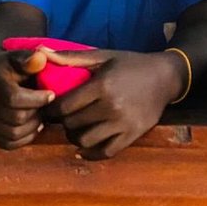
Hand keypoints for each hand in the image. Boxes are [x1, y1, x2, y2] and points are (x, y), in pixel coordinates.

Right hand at [0, 49, 53, 148]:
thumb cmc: (16, 66)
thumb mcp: (23, 57)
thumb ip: (32, 58)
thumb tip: (40, 58)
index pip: (13, 98)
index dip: (37, 99)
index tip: (52, 94)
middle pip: (15, 118)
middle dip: (37, 113)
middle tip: (48, 106)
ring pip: (12, 134)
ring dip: (33, 127)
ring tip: (42, 114)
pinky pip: (7, 144)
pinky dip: (25, 138)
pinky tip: (35, 125)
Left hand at [41, 48, 181, 158]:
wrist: (167, 76)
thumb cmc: (132, 64)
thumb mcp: (104, 56)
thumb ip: (71, 57)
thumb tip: (40, 52)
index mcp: (102, 85)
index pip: (63, 107)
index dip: (51, 110)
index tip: (51, 108)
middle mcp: (112, 106)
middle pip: (72, 125)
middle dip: (64, 122)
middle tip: (65, 117)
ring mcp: (124, 122)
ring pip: (85, 141)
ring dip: (76, 137)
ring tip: (78, 128)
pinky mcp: (133, 134)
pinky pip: (105, 152)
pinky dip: (91, 153)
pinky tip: (87, 146)